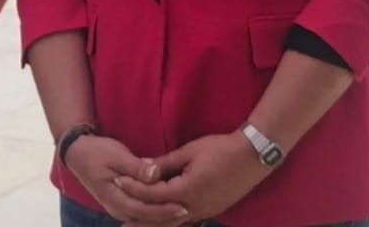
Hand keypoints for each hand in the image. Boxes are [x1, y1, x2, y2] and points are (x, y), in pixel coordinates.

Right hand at [63, 134, 188, 224]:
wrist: (78, 154)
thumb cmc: (97, 152)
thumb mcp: (116, 155)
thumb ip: (136, 167)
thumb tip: (156, 174)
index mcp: (114, 197)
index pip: (142, 210)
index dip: (163, 211)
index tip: (182, 206)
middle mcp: (116, 208)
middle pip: (145, 218)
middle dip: (166, 217)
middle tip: (188, 210)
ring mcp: (117, 208)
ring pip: (142, 218)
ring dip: (161, 216)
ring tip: (182, 212)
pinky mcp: (121, 204)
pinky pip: (139, 213)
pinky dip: (153, 212)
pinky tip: (167, 209)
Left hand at [117, 132, 268, 224]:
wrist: (252, 157)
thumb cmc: (220, 149)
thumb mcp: (189, 151)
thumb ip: (165, 162)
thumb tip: (143, 167)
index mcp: (186, 191)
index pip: (152, 194)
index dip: (133, 188)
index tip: (117, 182)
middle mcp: (194, 207)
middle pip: (161, 217)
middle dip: (140, 219)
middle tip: (120, 221)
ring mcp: (205, 211)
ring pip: (174, 223)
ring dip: (155, 225)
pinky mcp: (211, 211)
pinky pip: (186, 221)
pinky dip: (172, 223)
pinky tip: (164, 223)